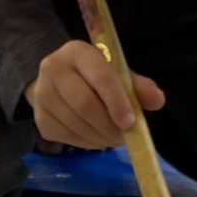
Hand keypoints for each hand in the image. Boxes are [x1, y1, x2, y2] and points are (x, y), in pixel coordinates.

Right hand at [25, 39, 162, 151]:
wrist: (57, 80)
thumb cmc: (94, 76)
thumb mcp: (117, 73)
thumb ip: (137, 86)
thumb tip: (157, 100)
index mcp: (77, 52)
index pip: (99, 76)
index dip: (117, 101)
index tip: (130, 122)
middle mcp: (53, 69)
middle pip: (84, 104)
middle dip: (109, 126)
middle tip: (125, 137)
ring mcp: (42, 95)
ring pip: (76, 125)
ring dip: (100, 138)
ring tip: (114, 138)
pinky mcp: (40, 119)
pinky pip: (68, 138)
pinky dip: (88, 143)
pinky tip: (97, 138)